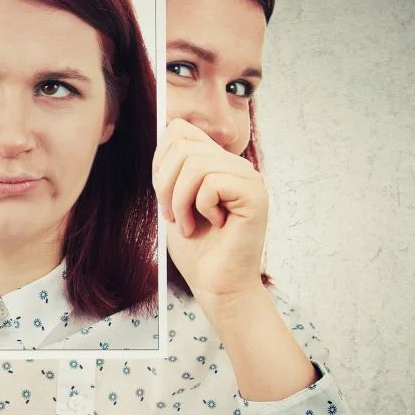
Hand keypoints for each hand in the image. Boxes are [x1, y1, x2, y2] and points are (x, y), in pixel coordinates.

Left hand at [152, 118, 268, 308]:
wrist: (217, 286)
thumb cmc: (196, 250)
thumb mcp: (174, 201)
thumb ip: (173, 167)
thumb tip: (167, 127)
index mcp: (217, 164)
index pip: (180, 130)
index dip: (160, 160)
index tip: (163, 194)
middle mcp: (236, 166)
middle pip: (182, 144)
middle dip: (164, 184)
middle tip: (172, 216)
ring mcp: (248, 178)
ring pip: (195, 163)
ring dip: (179, 200)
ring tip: (186, 224)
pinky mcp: (254, 194)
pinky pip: (211, 182)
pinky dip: (200, 207)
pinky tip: (213, 225)